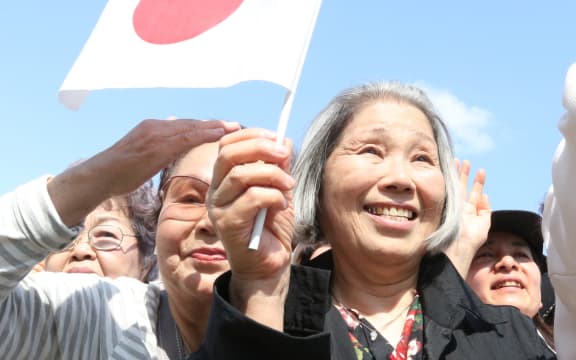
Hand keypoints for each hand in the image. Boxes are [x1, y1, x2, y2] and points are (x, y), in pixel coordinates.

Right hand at [49, 118, 239, 226]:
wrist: (99, 175)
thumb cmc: (121, 170)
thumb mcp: (144, 155)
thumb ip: (161, 146)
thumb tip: (177, 140)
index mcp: (154, 128)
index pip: (185, 125)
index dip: (206, 126)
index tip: (224, 127)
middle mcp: (155, 126)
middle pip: (191, 123)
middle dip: (214, 124)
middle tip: (236, 125)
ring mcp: (154, 134)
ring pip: (190, 128)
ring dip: (213, 127)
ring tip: (232, 127)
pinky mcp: (154, 147)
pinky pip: (183, 138)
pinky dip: (202, 135)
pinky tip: (216, 135)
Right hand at [208, 128, 293, 328]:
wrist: (269, 267)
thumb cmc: (272, 230)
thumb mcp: (279, 191)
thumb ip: (279, 168)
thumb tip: (284, 141)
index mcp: (224, 180)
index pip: (227, 145)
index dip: (252, 135)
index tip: (277, 137)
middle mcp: (216, 192)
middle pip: (228, 154)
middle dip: (260, 148)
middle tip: (284, 155)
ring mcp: (218, 209)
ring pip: (241, 175)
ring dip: (272, 175)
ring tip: (288, 187)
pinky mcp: (228, 225)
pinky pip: (252, 198)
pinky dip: (273, 196)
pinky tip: (281, 207)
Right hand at [445, 159, 490, 276]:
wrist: (457, 247)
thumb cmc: (471, 241)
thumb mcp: (484, 224)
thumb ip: (485, 210)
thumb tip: (485, 195)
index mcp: (469, 212)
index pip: (474, 194)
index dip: (478, 183)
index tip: (481, 171)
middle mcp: (459, 207)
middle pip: (462, 187)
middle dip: (464, 174)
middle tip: (464, 161)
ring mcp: (452, 205)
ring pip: (455, 186)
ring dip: (457, 173)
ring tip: (458, 161)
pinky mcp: (445, 206)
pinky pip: (448, 190)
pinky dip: (449, 180)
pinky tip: (449, 170)